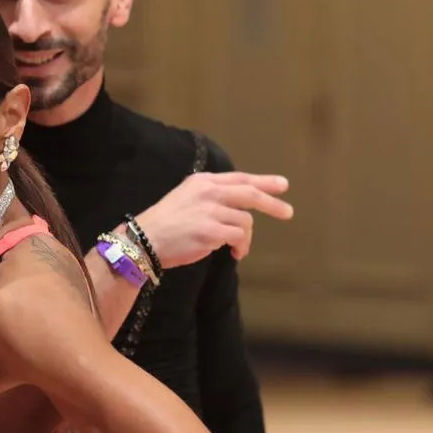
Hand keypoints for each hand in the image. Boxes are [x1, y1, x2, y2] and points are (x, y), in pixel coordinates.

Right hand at [133, 171, 292, 267]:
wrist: (144, 240)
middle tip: (288, 212)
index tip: (282, 185)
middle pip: (249, 194)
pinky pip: (238, 237)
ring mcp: (210, 211)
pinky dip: (242, 246)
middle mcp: (208, 192)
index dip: (263, 181)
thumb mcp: (186, 198)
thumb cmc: (165, 224)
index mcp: (203, 181)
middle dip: (272, 203)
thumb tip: (239, 207)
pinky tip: (236, 253)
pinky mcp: (211, 231)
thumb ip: (211, 196)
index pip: (240, 178)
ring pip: (245, 220)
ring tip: (240, 248)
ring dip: (247, 238)